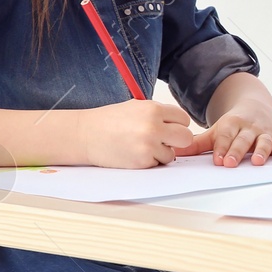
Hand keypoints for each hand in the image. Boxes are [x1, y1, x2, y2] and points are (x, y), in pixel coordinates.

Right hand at [79, 100, 195, 168]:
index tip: (169, 127)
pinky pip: (157, 164)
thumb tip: (179, 124)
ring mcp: (148, 145)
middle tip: (165, 140)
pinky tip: (135, 153)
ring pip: (172, 154)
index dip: (177, 124)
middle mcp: (153, 126)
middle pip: (186, 137)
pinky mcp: (141, 161)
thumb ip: (159, 113)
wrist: (85, 135)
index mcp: (153, 109)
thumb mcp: (136, 107)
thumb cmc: (109, 120)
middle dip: (178, 140)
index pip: (184, 119)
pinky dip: (150, 161)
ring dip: (162, 153)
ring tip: (143, 146)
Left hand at [187, 102, 271, 166]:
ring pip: (264, 141)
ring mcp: (264, 131)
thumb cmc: (234, 125)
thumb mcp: (216, 131)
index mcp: (231, 124)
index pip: (225, 136)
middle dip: (237, 151)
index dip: (221, 147)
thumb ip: (198, 143)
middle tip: (230, 163)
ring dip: (261, 151)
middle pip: (243, 139)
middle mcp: (249, 127)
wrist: (256, 107)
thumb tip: (174, 151)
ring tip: (257, 162)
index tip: (217, 160)